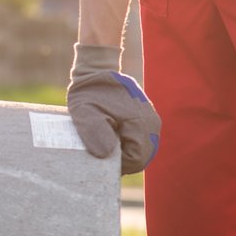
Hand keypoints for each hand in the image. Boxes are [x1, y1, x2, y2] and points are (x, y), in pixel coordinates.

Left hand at [66, 43, 159, 174]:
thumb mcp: (84, 111)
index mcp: (140, 124)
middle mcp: (152, 124)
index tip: (99, 158)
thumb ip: (94, 132)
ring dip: (125, 152)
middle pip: (142, 158)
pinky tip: (112, 137)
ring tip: (105, 143)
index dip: (119, 165)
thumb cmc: (89, 91)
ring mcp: (151, 122)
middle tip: (101, 153)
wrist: (97, 71)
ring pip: (142, 150)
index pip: (137, 160)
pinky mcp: (146, 119)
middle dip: (123, 161)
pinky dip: (127, 144)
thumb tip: (105, 154)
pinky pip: (140, 141)